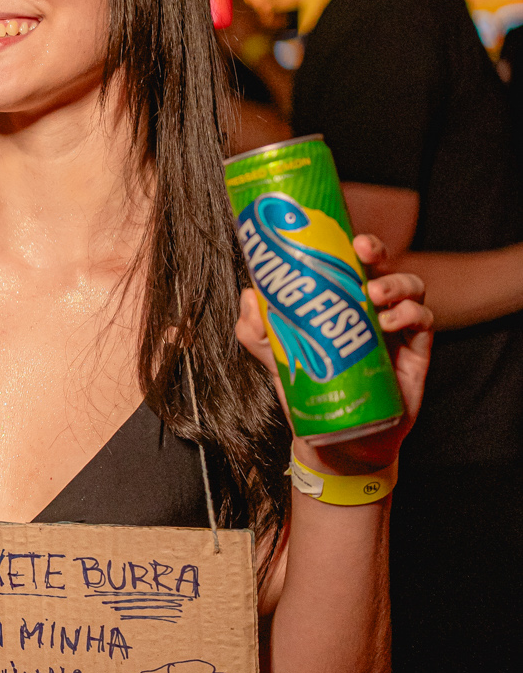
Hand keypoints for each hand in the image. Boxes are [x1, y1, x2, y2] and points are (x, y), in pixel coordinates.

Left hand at [236, 233, 431, 473]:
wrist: (335, 438)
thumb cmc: (311, 389)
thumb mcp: (275, 356)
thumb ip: (255, 329)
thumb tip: (249, 295)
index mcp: (343, 300)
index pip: (351, 261)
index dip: (350, 243)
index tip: (343, 234)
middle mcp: (372, 308)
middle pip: (385, 266)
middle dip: (377, 250)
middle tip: (363, 251)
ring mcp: (397, 329)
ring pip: (412, 289)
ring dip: (396, 284)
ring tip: (375, 296)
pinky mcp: (416, 353)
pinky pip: (424, 322)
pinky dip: (410, 315)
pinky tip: (388, 323)